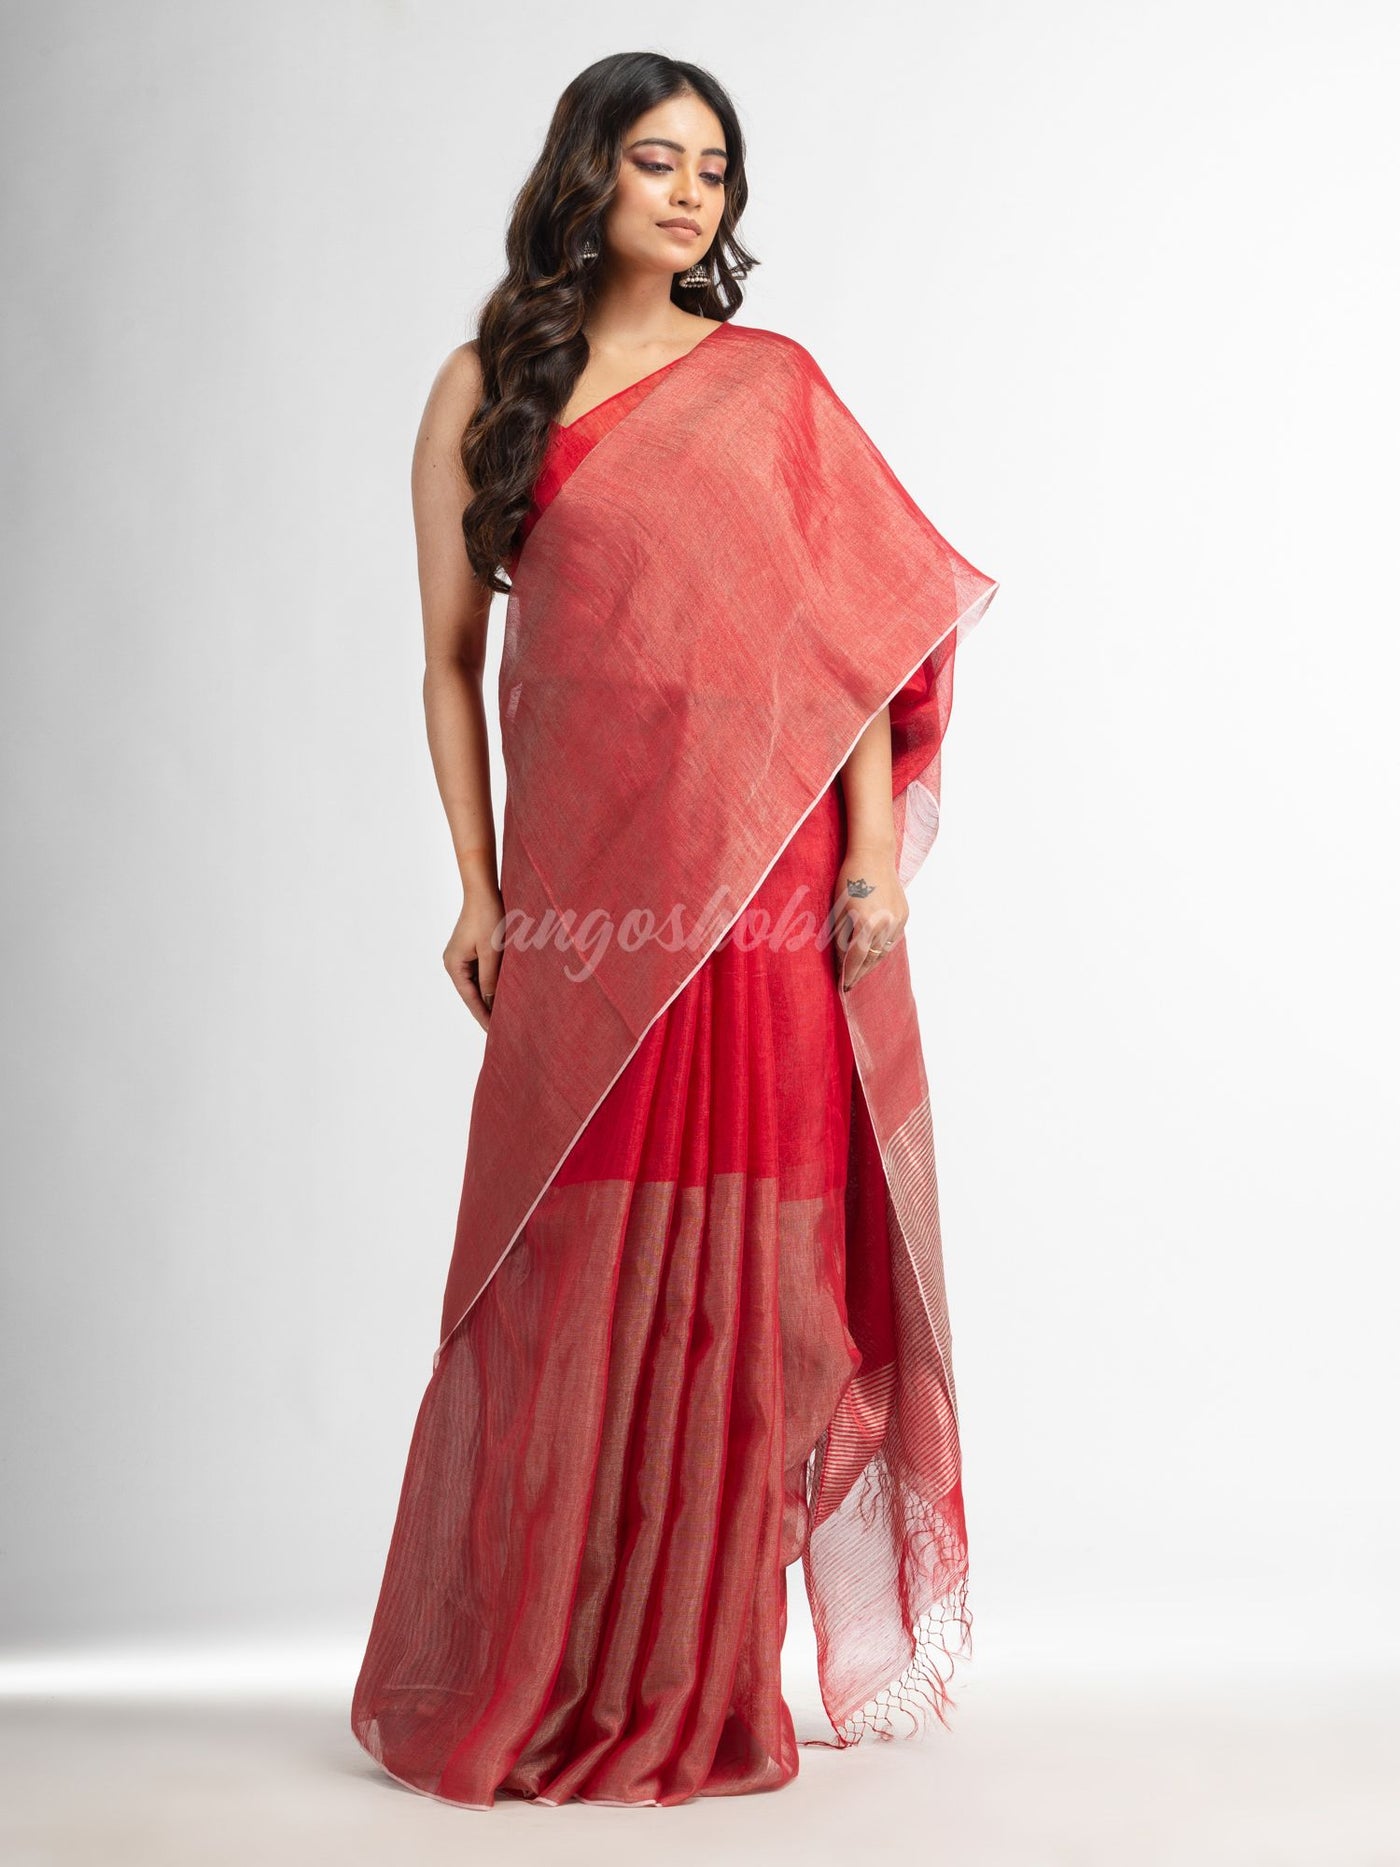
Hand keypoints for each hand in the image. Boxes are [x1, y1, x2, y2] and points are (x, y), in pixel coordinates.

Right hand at [443, 887, 505, 1030]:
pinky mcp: (469, 950)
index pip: (471, 998)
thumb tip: (491, 1002)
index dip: (483, 1016)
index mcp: (454, 965)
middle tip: (501, 1029)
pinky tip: (502, 992)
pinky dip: (490, 982)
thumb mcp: (491, 952)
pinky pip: (479, 972)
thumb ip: (490, 979)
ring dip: (489, 996)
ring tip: (504, 1015)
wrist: (483, 891)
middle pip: (471, 993)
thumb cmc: (488, 918)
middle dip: (486, 1009)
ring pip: (476, 984)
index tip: (494, 1033)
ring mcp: (460, 956)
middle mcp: (453, 963)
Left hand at [833, 845, 907, 992]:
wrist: (874, 855)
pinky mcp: (905, 915)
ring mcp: (898, 920)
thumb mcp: (839, 909)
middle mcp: (886, 924)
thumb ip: (841, 937)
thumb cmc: (849, 879)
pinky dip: (882, 947)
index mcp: (866, 923)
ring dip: (872, 962)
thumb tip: (842, 962)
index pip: (856, 959)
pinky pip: (892, 939)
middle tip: (850, 984)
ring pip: (884, 951)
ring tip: (860, 971)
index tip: (843, 987)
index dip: (848, 975)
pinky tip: (874, 952)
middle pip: (872, 959)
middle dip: (860, 972)